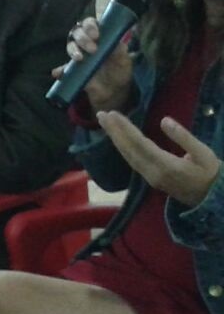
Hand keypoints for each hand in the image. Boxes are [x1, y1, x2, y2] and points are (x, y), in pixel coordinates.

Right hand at [54, 16, 135, 112]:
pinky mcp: (72, 70)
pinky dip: (60, 70)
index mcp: (99, 37)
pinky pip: (62, 68)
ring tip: (79, 58)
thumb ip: (120, 50)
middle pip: (77, 32)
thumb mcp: (124, 60)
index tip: (96, 35)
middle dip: (83, 38)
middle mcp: (86, 43)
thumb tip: (115, 41)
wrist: (114, 92)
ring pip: (70, 45)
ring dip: (73, 50)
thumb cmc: (119, 71)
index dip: (90, 26)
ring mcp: (78, 55)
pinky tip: (59, 73)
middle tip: (92, 49)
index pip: (90, 24)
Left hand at [98, 110, 220, 207]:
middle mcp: (153, 173)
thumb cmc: (210, 173)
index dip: (125, 129)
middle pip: (128, 149)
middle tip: (101, 114)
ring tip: (104, 121)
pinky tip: (117, 137)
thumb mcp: (204, 153)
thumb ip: (183, 137)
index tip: (113, 114)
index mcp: (167, 166)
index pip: (140, 144)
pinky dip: (122, 146)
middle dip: (114, 131)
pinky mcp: (149, 178)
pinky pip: (131, 160)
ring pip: (127, 156)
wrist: (212, 198)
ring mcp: (149, 177)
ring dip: (115, 138)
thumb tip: (165, 121)